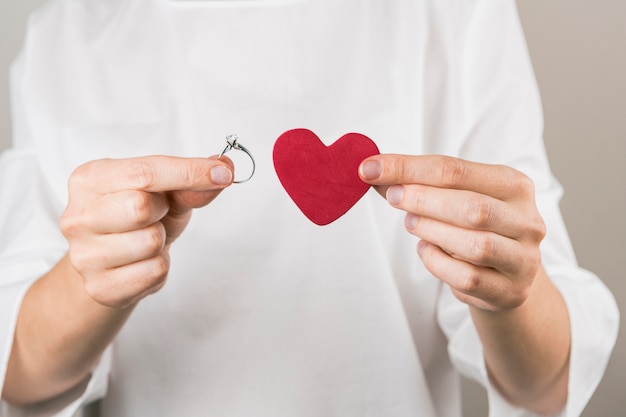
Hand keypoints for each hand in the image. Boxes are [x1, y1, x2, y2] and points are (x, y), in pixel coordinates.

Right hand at [60, 155, 233, 308]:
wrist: (113, 261)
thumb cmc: (138, 218)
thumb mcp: (165, 193)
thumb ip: (191, 182)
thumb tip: (224, 169)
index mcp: (90, 179)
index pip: (144, 172)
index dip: (188, 172)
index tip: (223, 174)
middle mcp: (78, 216)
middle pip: (140, 208)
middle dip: (161, 211)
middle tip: (156, 215)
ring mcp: (83, 255)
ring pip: (150, 243)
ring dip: (162, 242)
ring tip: (148, 239)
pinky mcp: (100, 287)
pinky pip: (153, 272)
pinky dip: (160, 267)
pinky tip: (145, 262)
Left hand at [359, 154, 545, 311]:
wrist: (505, 277)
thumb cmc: (473, 228)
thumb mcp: (453, 198)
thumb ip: (417, 183)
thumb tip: (372, 169)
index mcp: (514, 185)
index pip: (456, 170)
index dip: (408, 168)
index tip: (370, 168)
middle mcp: (527, 220)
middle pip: (472, 207)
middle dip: (423, 200)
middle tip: (392, 197)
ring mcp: (523, 259)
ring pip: (475, 245)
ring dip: (432, 231)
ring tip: (411, 224)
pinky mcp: (510, 291)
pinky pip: (468, 278)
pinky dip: (438, 263)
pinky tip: (426, 250)